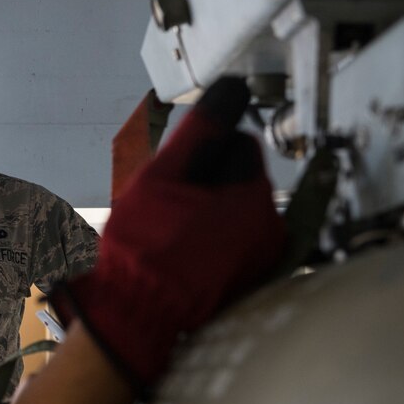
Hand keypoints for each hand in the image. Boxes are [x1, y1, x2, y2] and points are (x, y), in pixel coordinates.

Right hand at [51, 77, 284, 394]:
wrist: (136, 314)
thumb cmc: (145, 248)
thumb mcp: (163, 176)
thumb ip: (201, 130)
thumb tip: (233, 88)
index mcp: (252, 196)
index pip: (239, 144)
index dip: (202, 151)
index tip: (177, 170)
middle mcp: (268, 228)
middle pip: (238, 179)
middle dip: (206, 183)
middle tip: (167, 204)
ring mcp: (260, 258)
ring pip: (233, 211)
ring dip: (206, 212)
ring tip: (170, 231)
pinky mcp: (247, 281)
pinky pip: (232, 242)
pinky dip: (210, 241)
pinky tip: (181, 252)